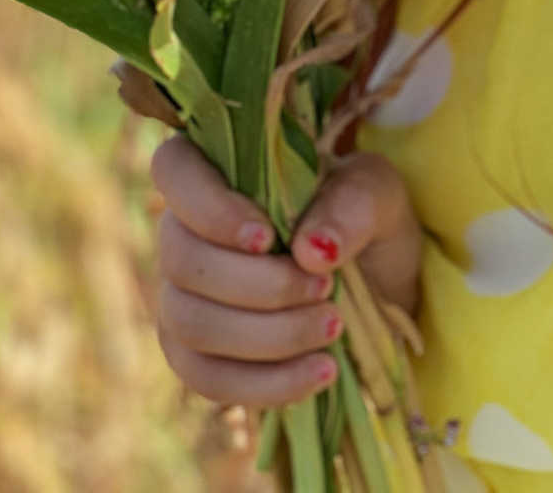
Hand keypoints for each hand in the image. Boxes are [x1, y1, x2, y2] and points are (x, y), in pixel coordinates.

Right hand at [148, 135, 422, 406]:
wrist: (378, 280)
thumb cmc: (361, 217)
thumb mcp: (376, 194)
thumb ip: (351, 206)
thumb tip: (312, 249)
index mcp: (219, 168)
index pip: (174, 168)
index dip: (208, 207)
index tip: (267, 237)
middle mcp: (186, 230)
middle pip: (183, 261)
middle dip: (260, 286)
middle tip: (325, 286)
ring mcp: (183, 295)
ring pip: (191, 325)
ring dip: (268, 336)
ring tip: (332, 328)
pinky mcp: (198, 355)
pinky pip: (209, 379)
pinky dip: (266, 384)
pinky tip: (320, 374)